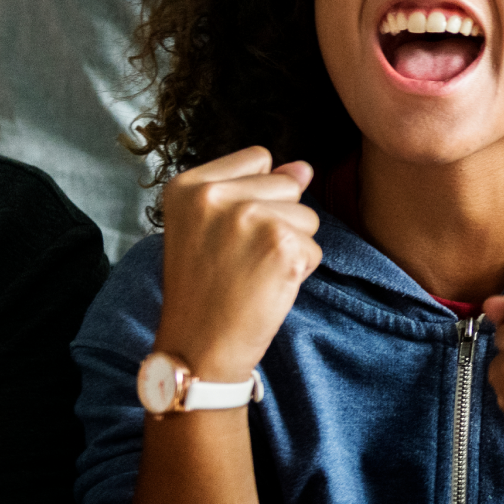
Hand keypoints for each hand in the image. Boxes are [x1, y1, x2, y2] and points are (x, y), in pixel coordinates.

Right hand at [155, 147, 319, 383]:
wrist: (198, 346)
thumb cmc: (204, 290)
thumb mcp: (210, 228)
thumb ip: (256, 188)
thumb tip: (305, 167)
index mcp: (189, 184)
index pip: (259, 158)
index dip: (257, 196)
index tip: (229, 233)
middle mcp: (214, 195)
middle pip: (288, 184)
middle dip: (278, 220)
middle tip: (241, 257)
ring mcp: (248, 217)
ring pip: (307, 215)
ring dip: (292, 246)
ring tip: (253, 271)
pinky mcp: (280, 244)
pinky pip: (315, 247)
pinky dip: (300, 270)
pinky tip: (266, 286)